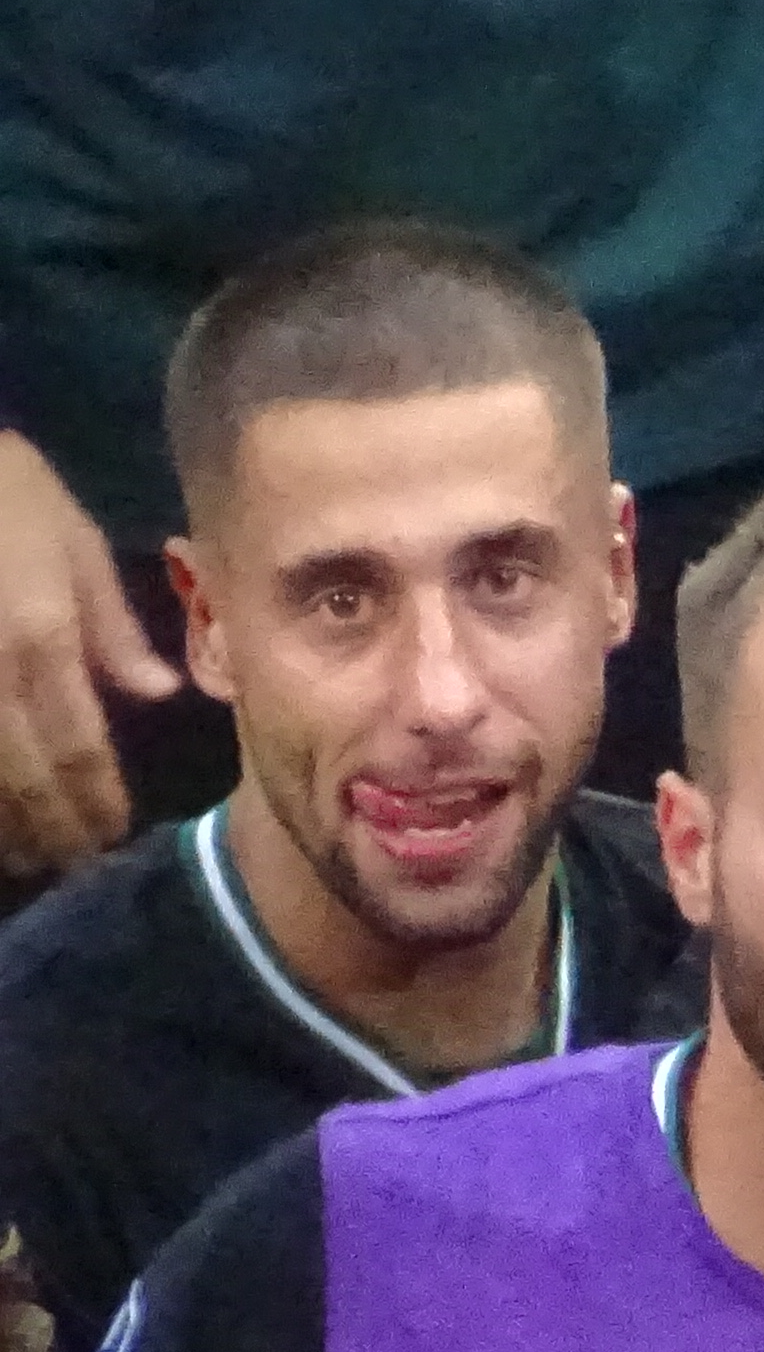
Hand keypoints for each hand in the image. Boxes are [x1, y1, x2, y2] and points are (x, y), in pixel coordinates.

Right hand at [0, 430, 173, 879]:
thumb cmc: (0, 487)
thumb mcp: (70, 541)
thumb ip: (112, 626)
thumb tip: (160, 696)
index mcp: (41, 639)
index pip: (78, 748)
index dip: (94, 804)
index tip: (109, 836)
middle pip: (22, 778)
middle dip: (49, 830)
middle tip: (71, 864)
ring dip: (2, 824)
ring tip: (23, 855)